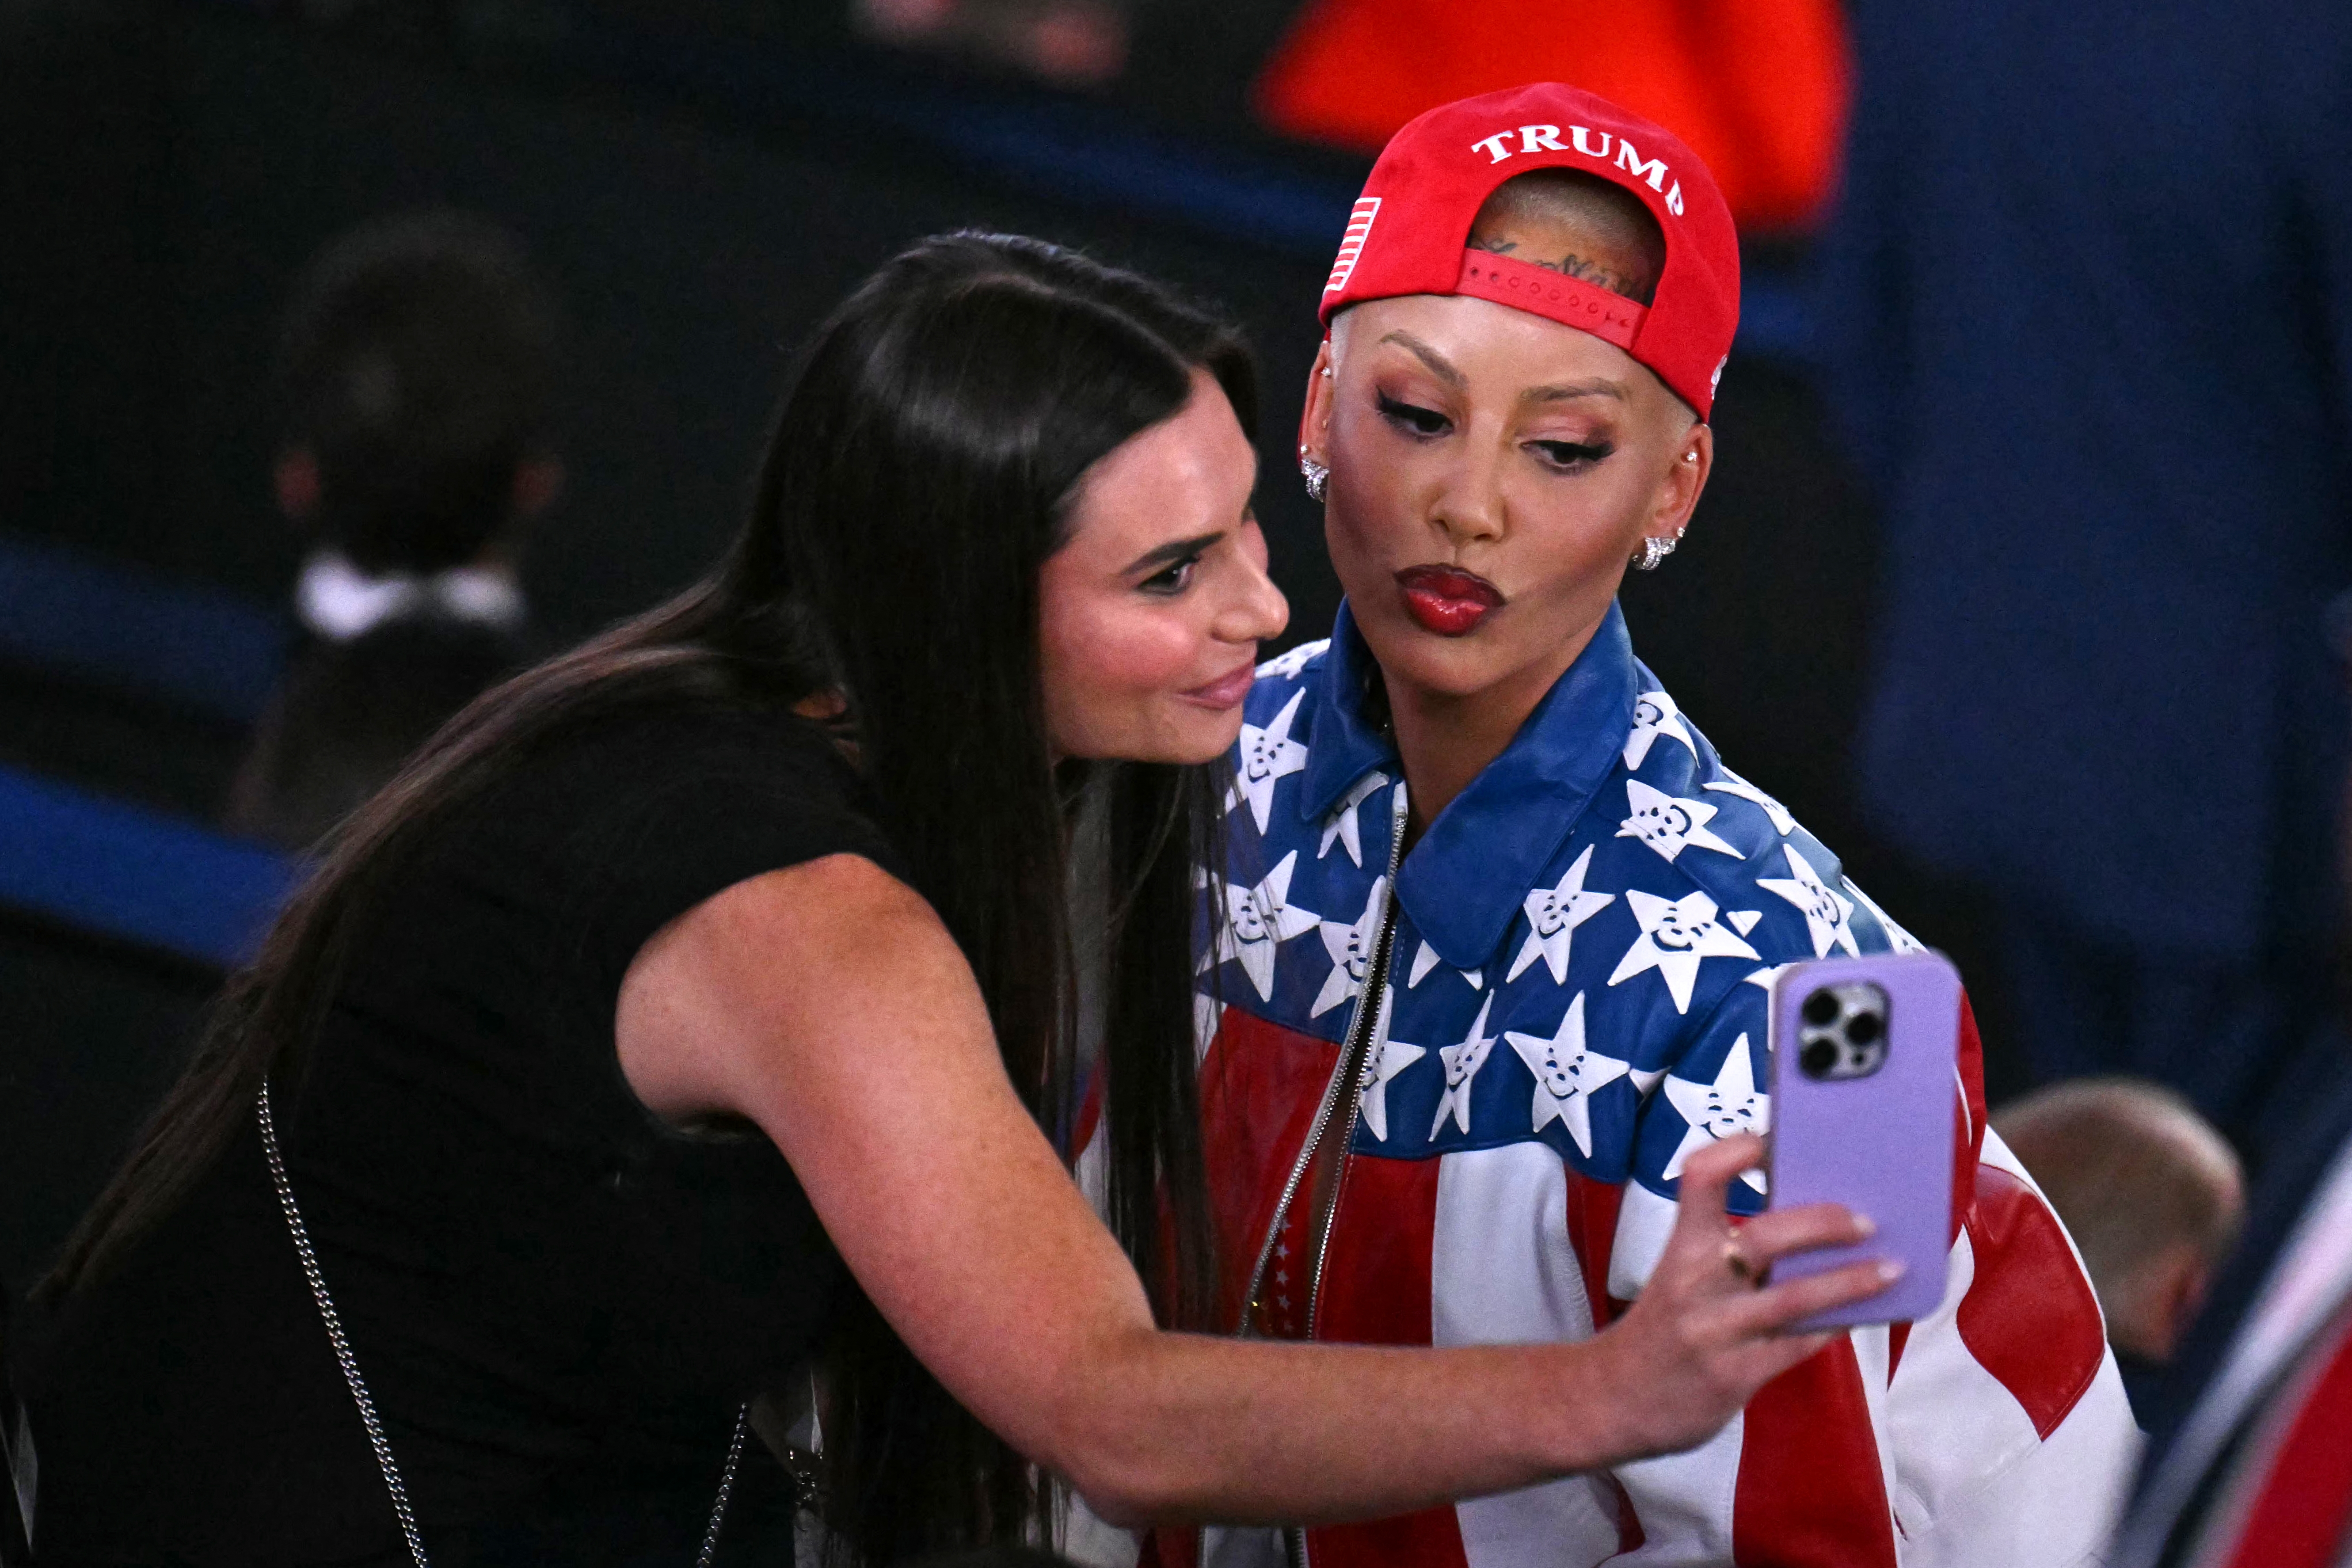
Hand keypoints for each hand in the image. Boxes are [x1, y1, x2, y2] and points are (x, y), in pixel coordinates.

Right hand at [1583, 1133, 1895, 1460]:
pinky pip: (1798, 1346)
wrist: (1613, 1400)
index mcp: (1679, 1247)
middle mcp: (1695, 1283)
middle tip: (1866, 1219)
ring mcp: (1716, 1332)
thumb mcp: (1679, 1277)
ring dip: (1851, 1281)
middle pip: (1763, 1236)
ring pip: (1793, 1299)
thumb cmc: (1660, 1328)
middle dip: (1822, 1222)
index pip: (1699, 1178)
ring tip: (1893, 1269)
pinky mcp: (1735, 1376)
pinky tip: (1862, 1314)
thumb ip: (1727, 1250)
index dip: (1736, 1151)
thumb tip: (1808, 1222)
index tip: (1771, 1141)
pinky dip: (1835, 1326)